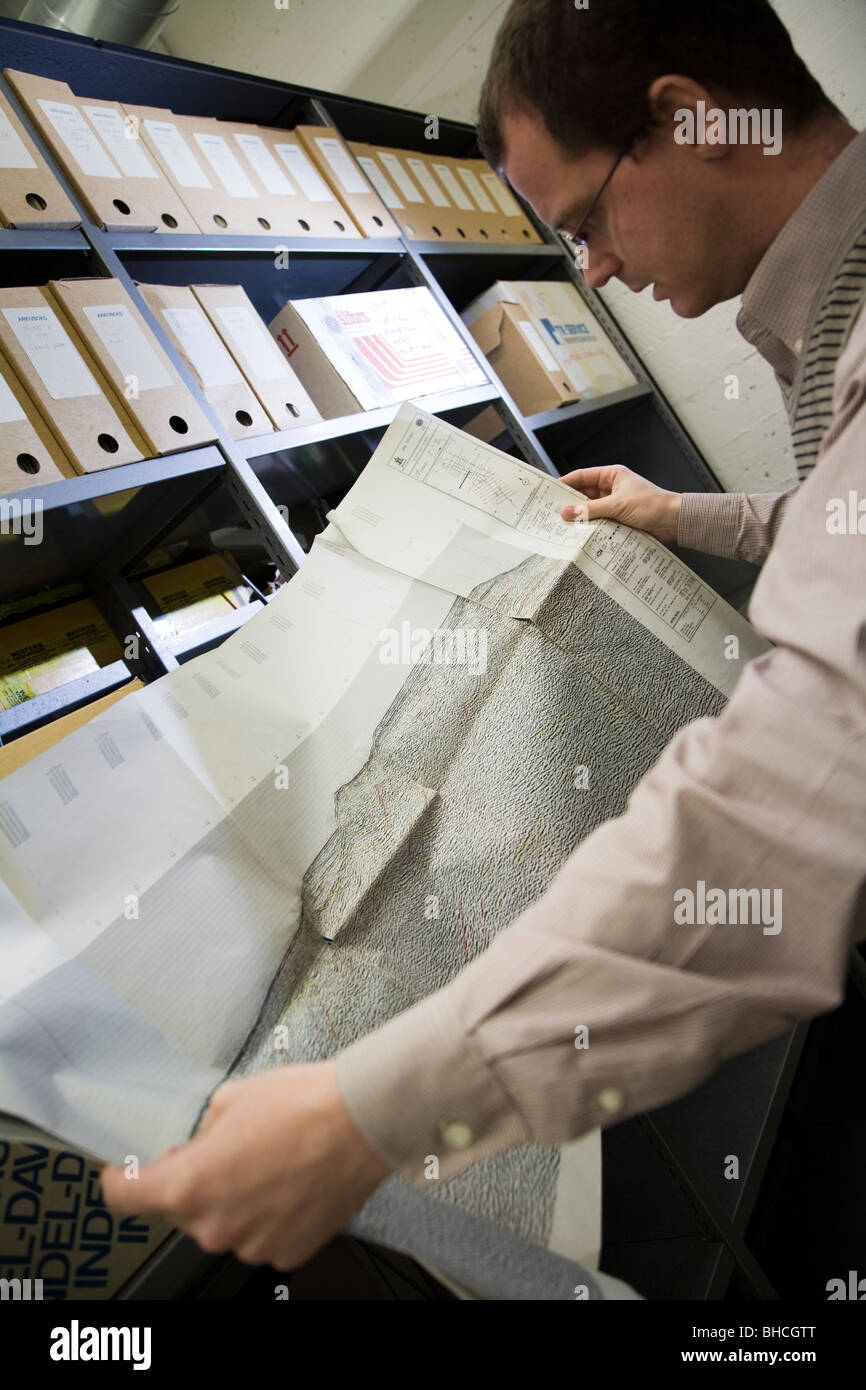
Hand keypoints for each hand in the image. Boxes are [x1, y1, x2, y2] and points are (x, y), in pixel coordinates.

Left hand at [101, 1061, 391, 1270]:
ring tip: (269, 1163)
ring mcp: (251, 1245)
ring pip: (223, 1224)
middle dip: (193, 1182)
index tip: (124, 1174)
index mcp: (189, 1184)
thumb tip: (200, 1144)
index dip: (120, 1181)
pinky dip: (267, 1215)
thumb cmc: (302, 1104)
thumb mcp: (231, 1099)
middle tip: (225, 1150)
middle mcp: (214, 1226)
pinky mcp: (286, 1253)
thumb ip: (202, 1132)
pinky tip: (289, 1183)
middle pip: (179, 1210)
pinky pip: (260, 1236)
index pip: (124, 1198)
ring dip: (234, 1200)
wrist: (361, 1122)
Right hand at [559, 464, 681, 542]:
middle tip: (551, 513)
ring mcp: (614, 505)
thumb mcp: (618, 505)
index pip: (582, 476)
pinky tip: (580, 535)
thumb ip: (591, 510)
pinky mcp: (618, 520)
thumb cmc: (653, 505)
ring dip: (580, 518)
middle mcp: (611, 489)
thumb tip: (566, 512)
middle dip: (570, 504)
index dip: (565, 483)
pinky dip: (590, 528)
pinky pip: (599, 523)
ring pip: (590, 511)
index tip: (549, 492)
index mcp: (612, 476)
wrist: (674, 522)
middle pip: (583, 495)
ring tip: (563, 526)